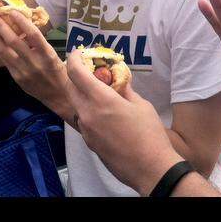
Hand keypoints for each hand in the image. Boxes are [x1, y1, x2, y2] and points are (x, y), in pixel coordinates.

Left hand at [0, 9, 68, 105]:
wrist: (59, 95)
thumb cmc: (59, 72)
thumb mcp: (55, 55)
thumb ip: (40, 44)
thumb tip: (26, 26)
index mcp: (48, 55)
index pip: (33, 35)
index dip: (22, 22)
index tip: (12, 10)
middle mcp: (35, 63)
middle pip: (13, 41)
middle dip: (0, 26)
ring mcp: (24, 71)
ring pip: (4, 51)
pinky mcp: (17, 78)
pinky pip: (5, 60)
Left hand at [64, 46, 178, 193]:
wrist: (150, 168)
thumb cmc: (150, 134)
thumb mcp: (142, 105)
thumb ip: (126, 90)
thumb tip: (119, 80)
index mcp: (101, 100)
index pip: (76, 73)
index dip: (74, 59)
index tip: (78, 52)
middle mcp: (87, 114)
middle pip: (71, 88)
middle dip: (76, 76)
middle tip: (88, 70)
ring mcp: (86, 130)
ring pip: (76, 105)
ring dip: (83, 95)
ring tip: (99, 92)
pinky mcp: (89, 142)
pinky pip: (83, 120)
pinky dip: (89, 111)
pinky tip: (105, 114)